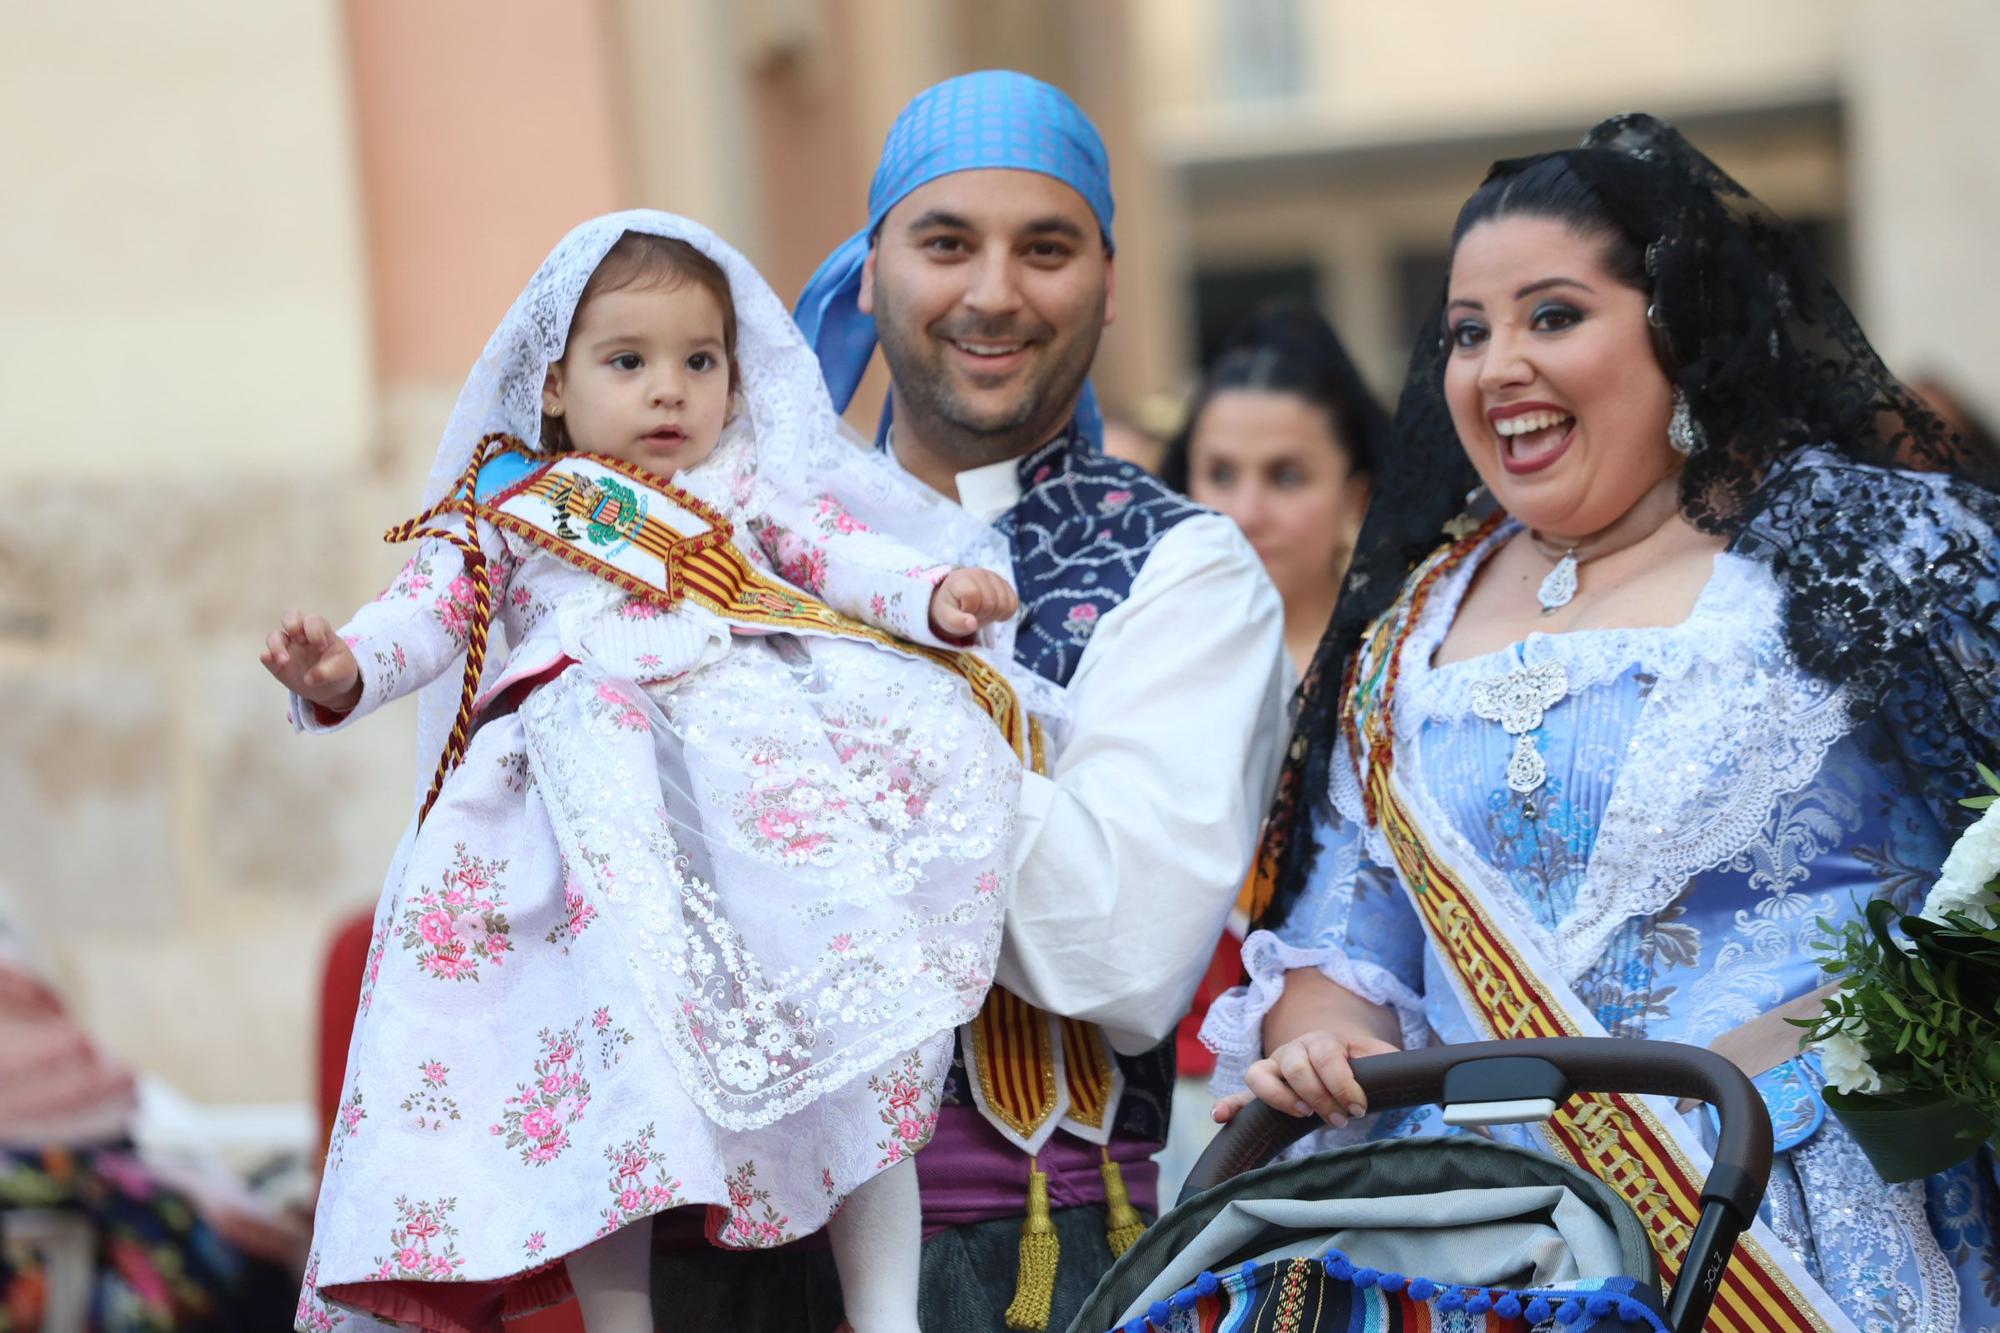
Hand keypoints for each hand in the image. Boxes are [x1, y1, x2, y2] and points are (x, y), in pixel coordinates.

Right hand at [261, 610, 361, 712]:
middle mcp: (301, 635)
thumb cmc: (339, 669)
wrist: (333, 687)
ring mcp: (288, 648)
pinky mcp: (278, 665)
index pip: (313, 620)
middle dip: (292, 624)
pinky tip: (268, 659)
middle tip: (300, 640)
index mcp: (320, 631)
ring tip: (285, 660)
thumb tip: (308, 679)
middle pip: (289, 616)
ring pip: (274, 636)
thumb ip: (328, 671)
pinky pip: (267, 657)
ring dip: (276, 645)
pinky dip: (266, 657)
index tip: (321, 648)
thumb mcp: (342, 669)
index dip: (315, 631)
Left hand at [928, 567, 1018, 639]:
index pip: (973, 596)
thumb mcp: (946, 618)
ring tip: (980, 612)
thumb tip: (972, 624)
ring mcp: (994, 577)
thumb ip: (956, 622)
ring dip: (993, 615)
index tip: (961, 610)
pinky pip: (1013, 604)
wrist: (956, 597)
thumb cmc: (950, 607)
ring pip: (1004, 604)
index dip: (969, 610)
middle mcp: (979, 574)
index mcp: (961, 579)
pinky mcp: (1005, 584)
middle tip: (971, 613)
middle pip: (991, 603)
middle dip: (981, 614)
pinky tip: (993, 612)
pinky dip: (1004, 613)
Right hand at [1213, 1029, 1400, 1128]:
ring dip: (1279, 1096)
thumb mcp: (1375, 1057)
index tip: (1359, 1108)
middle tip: (1339, 1119)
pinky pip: (1240, 1094)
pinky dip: (1231, 1105)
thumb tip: (1416, 1071)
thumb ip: (1390, 1061)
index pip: (1327, 1056)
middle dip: (1319, 1096)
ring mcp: (1274, 1068)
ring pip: (1260, 1074)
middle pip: (1296, 1066)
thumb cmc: (1355, 1061)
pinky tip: (1222, 1117)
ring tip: (1302, 1114)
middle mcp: (1293, 1050)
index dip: (1342, 1083)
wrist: (1332, 1052)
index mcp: (1323, 1041)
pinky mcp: (1263, 1088)